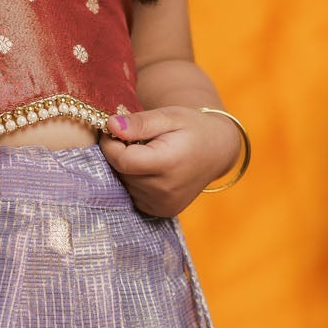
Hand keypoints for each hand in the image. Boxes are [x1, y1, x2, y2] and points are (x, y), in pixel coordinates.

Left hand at [99, 106, 243, 217]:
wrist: (216, 151)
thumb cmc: (191, 128)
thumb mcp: (168, 116)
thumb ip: (140, 123)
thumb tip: (111, 126)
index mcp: (168, 164)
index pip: (122, 160)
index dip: (111, 144)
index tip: (113, 130)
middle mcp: (166, 190)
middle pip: (123, 173)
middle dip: (119, 154)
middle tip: (133, 138)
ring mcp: (164, 204)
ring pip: (126, 185)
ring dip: (127, 168)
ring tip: (147, 153)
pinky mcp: (162, 211)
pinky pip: (134, 195)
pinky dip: (135, 181)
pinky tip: (150, 169)